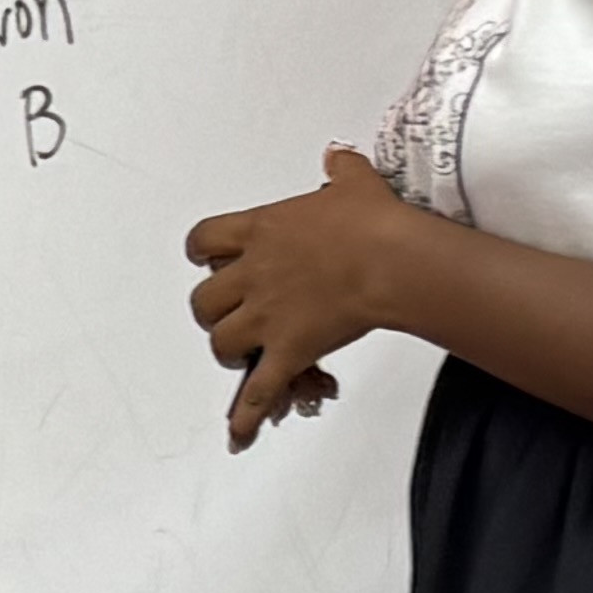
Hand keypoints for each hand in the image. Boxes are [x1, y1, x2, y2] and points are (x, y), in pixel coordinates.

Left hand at [185, 148, 414, 452]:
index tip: (209, 258)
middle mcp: (253, 275)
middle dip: (213, 310)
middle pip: (203, 300)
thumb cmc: (373, 224)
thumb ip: (341, 170)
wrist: (391, 260)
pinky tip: (238, 436)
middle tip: (232, 313)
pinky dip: (245, 416)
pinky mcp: (288, 350)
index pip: (202, 240)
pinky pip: (258, 390)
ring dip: (229, 350)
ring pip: (221, 342)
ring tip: (247, 353)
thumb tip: (339, 157)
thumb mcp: (354, 183)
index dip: (201, 252)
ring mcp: (267, 316)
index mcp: (260, 233)